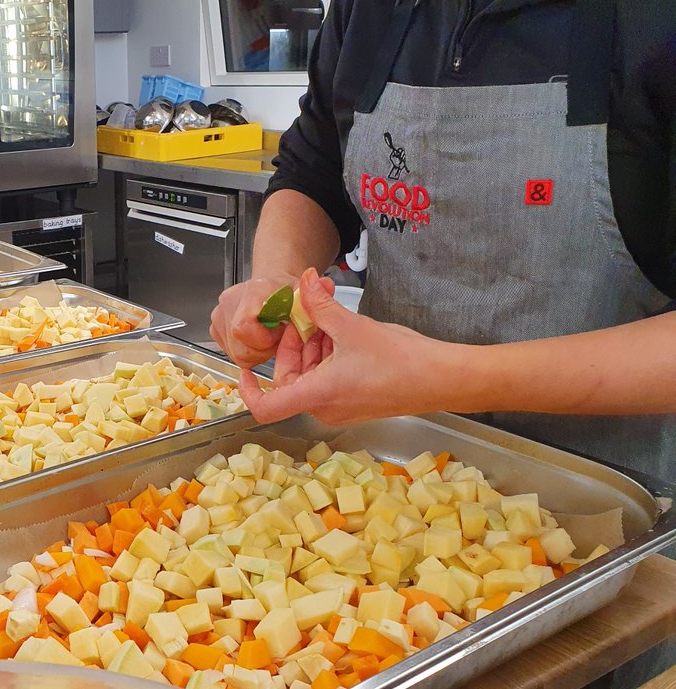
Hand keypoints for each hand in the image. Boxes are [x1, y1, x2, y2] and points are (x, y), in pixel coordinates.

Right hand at [210, 274, 334, 369]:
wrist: (270, 286)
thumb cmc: (285, 291)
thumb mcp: (305, 293)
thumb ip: (317, 293)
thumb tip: (326, 285)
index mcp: (252, 292)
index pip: (244, 329)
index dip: (265, 339)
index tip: (281, 331)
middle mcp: (229, 304)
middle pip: (242, 349)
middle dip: (266, 349)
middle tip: (280, 336)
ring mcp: (219, 318)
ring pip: (238, 355)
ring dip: (259, 352)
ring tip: (272, 336)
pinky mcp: (216, 330)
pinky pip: (234, 354)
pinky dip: (250, 351)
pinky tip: (261, 338)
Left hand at [239, 269, 453, 425]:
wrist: (443, 379)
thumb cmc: (402, 362)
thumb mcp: (353, 327)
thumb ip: (321, 305)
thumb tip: (304, 282)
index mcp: (317, 395)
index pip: (265, 406)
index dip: (247, 389)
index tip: (244, 367)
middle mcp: (325, 407)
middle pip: (290, 376)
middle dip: (296, 341)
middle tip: (306, 309)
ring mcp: (340, 405)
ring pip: (311, 372)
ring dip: (315, 341)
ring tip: (329, 311)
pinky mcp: (355, 399)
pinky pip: (329, 375)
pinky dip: (330, 351)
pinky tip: (342, 327)